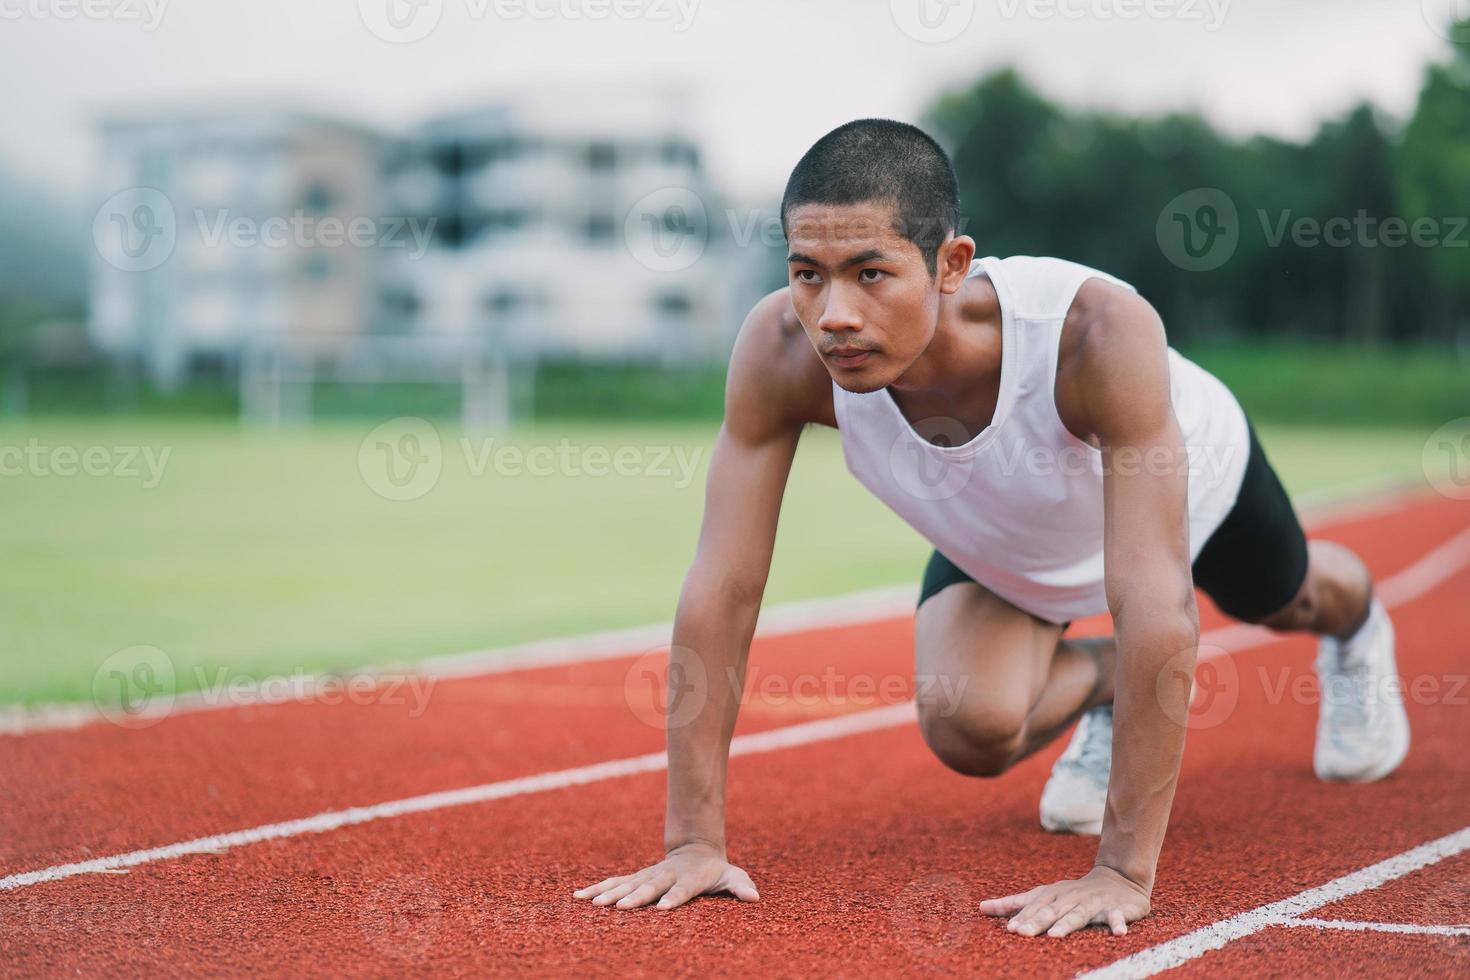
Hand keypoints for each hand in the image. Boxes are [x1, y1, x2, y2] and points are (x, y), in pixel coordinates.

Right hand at [572, 842, 759, 910]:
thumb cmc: (715, 871)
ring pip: (626, 884)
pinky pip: (613, 883)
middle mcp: (664, 876)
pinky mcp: (635, 878)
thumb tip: (754, 897)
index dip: (674, 898)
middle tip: (621, 908)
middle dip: (635, 897)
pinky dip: (596, 888)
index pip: (682, 890)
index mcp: (688, 879)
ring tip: (592, 904)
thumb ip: (741, 886)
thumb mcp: (732, 876)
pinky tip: (578, 896)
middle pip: (649, 887)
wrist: (694, 850)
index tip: (662, 909)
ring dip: (610, 894)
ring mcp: (648, 876)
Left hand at [980, 866, 1149, 936]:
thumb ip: (1014, 904)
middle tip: (1022, 933)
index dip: (1022, 917)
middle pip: (1052, 911)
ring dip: (1066, 924)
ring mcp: (1092, 903)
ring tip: (1055, 935)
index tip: (1010, 929)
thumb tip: (981, 908)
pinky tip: (1118, 933)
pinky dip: (1117, 923)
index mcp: (1052, 895)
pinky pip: (1116, 917)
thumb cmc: (1072, 893)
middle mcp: (1070, 898)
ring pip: (1078, 914)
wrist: (1118, 878)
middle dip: (1037, 921)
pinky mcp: (1115, 909)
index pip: (1034, 906)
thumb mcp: (1043, 896)